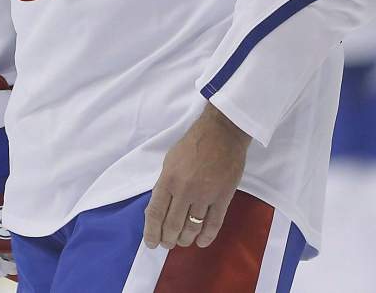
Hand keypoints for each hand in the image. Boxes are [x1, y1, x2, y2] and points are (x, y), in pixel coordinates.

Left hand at [143, 103, 251, 249]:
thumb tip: (160, 208)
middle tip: (169, 242)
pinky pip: (214, 224)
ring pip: (192, 228)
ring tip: (183, 240)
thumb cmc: (194, 143)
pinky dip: (206, 237)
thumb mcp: (170, 160)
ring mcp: (205, 194)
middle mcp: (185, 190)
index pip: (155, 214)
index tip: (152, 243)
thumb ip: (164, 184)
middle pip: (172, 226)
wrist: (223, 131)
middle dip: (168, 239)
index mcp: (168, 179)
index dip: (151, 233)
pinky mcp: (223, 196)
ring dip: (185, 239)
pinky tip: (201, 241)